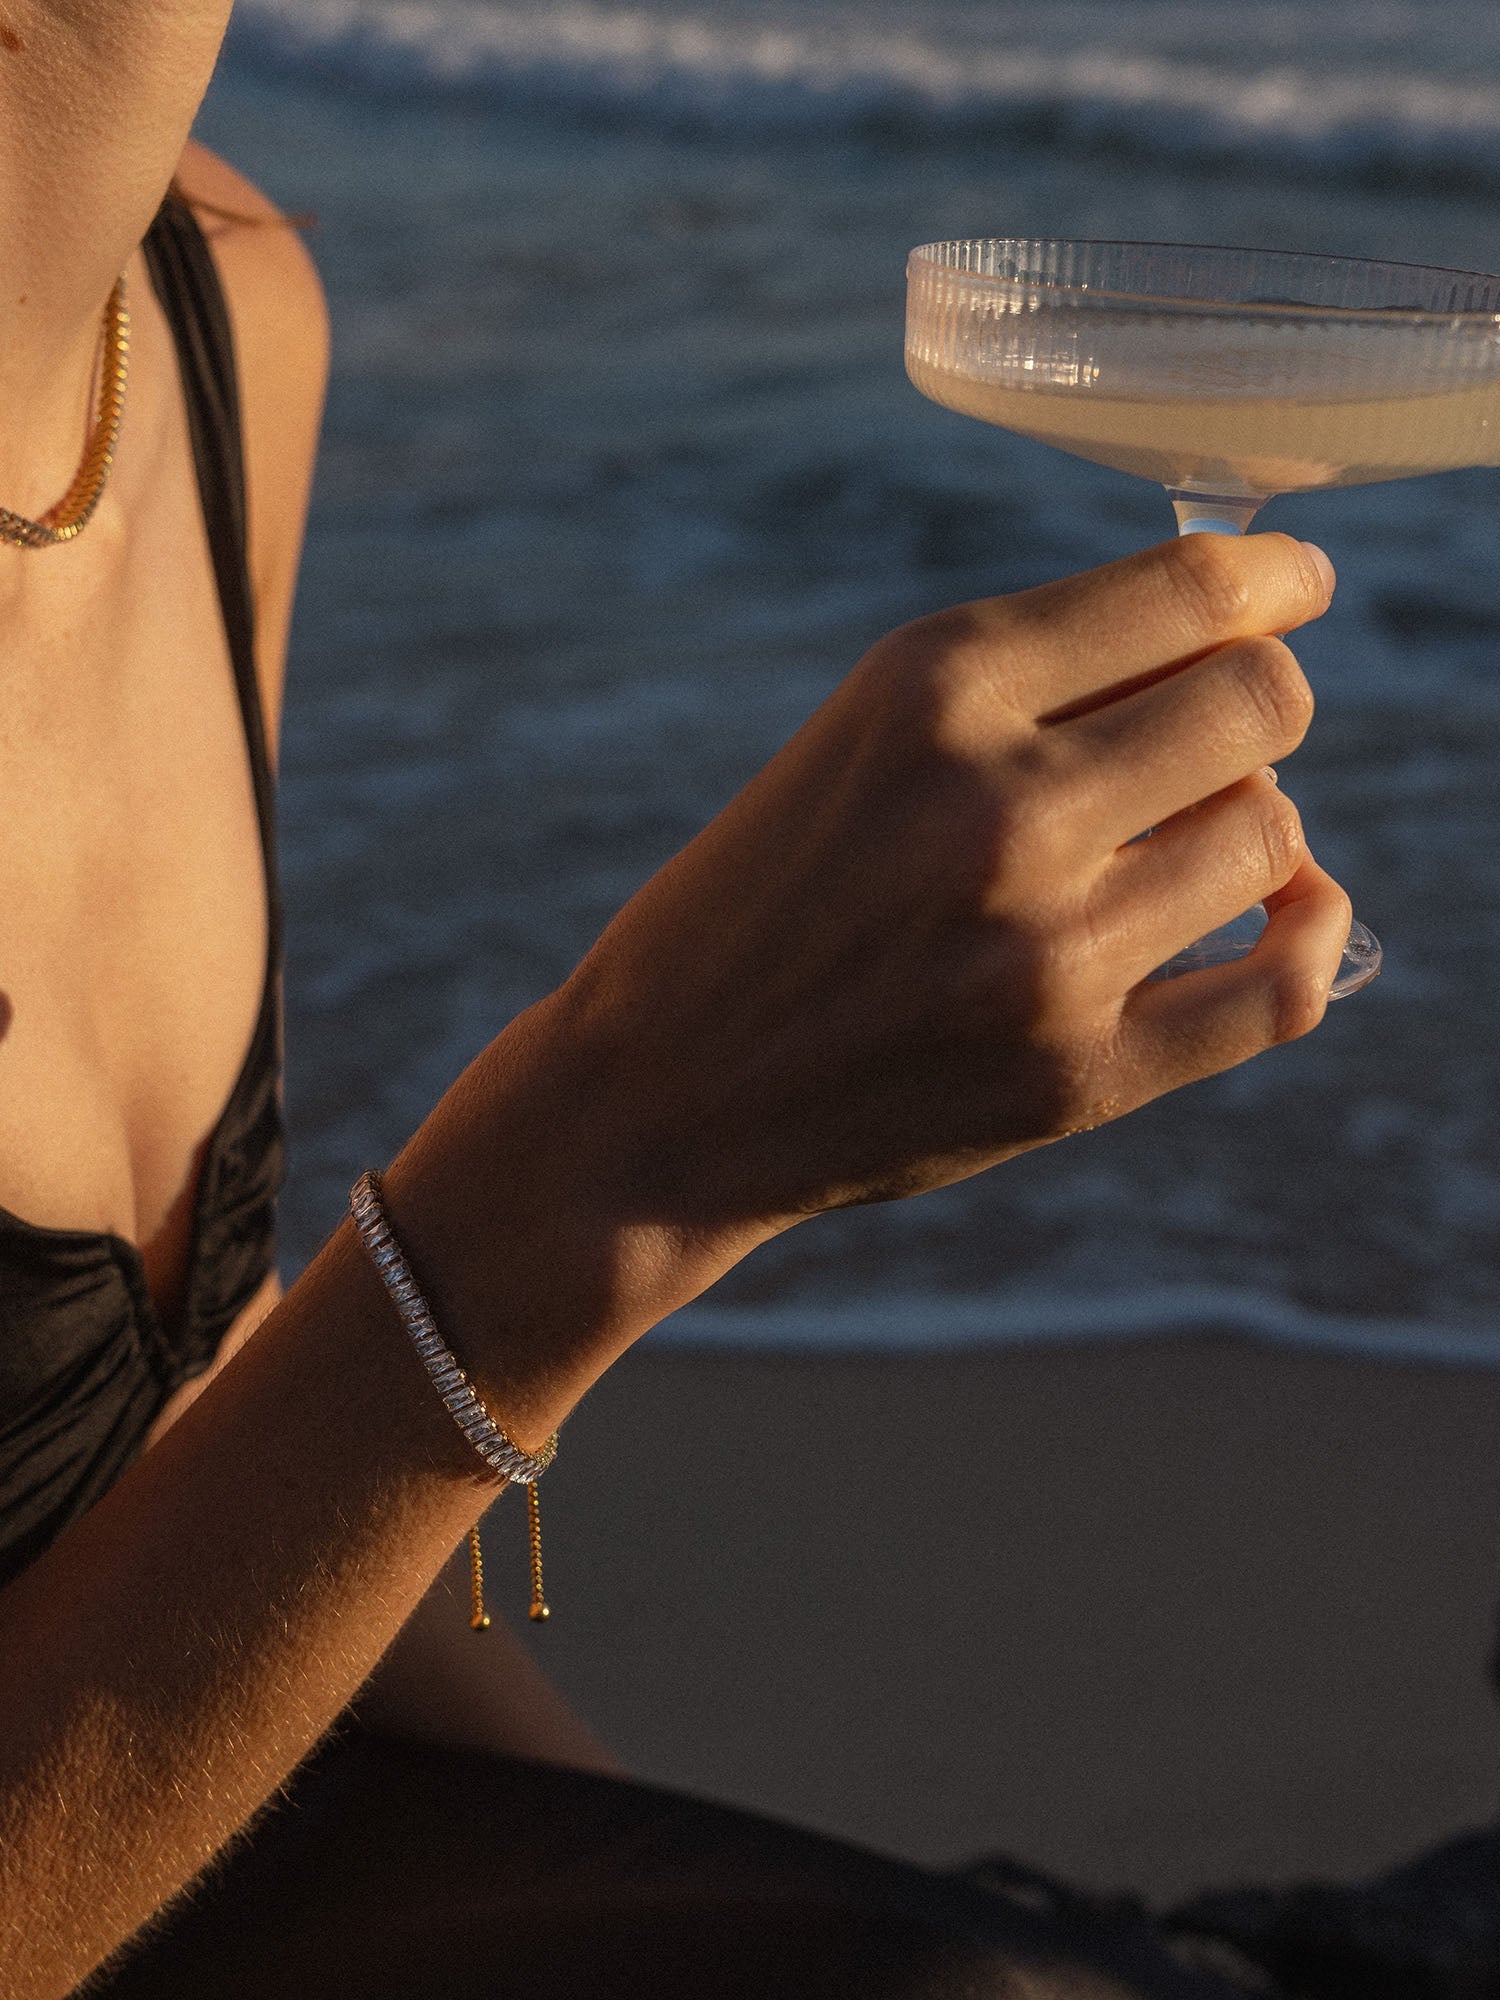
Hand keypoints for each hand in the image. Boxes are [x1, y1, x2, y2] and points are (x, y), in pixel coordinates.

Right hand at [395, 533, 1349, 1420]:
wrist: (658, 1098)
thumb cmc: (755, 902)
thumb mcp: (860, 741)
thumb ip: (1033, 688)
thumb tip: (1235, 649)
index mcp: (931, 689)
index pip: (1190, 591)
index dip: (1272, 578)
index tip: (1293, 585)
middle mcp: (999, 807)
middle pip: (1263, 705)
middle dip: (1259, 703)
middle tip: (1217, 731)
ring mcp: (1045, 952)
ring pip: (1276, 837)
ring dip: (1247, 827)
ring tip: (1175, 842)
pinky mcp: (1076, 1074)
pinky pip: (1285, 986)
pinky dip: (1311, 936)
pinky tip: (1286, 913)